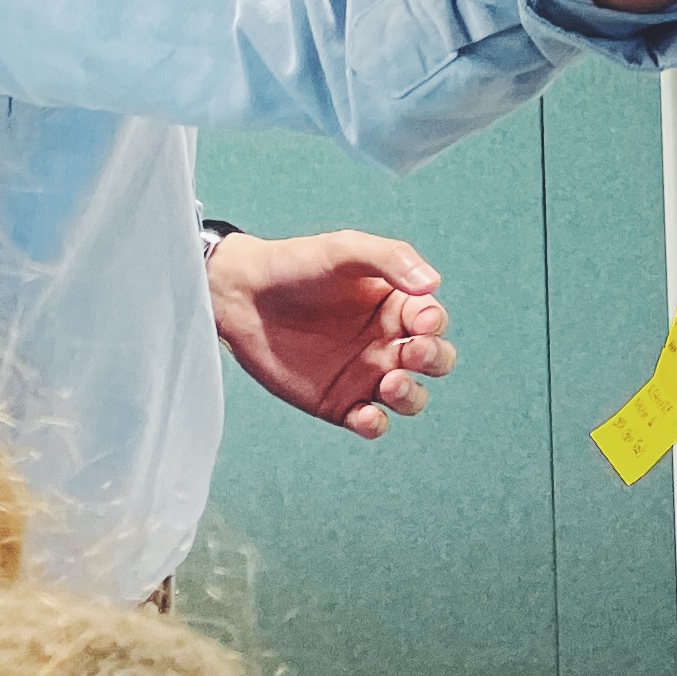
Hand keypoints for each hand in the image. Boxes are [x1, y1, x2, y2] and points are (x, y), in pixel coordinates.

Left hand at [206, 227, 453, 440]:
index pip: (433, 319)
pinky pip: (371, 423)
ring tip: (390, 382)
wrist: (242, 295)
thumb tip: (432, 284)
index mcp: (395, 304)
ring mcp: (364, 375)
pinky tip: (365, 414)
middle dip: (434, 360)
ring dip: (411, 395)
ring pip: (410, 397)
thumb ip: (390, 260)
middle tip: (412, 352)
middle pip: (434, 361)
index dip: (434, 323)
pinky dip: (376, 425)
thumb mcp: (344, 250)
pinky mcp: (338, 403)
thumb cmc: (296, 264)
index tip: (420, 322)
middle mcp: (387, 341)